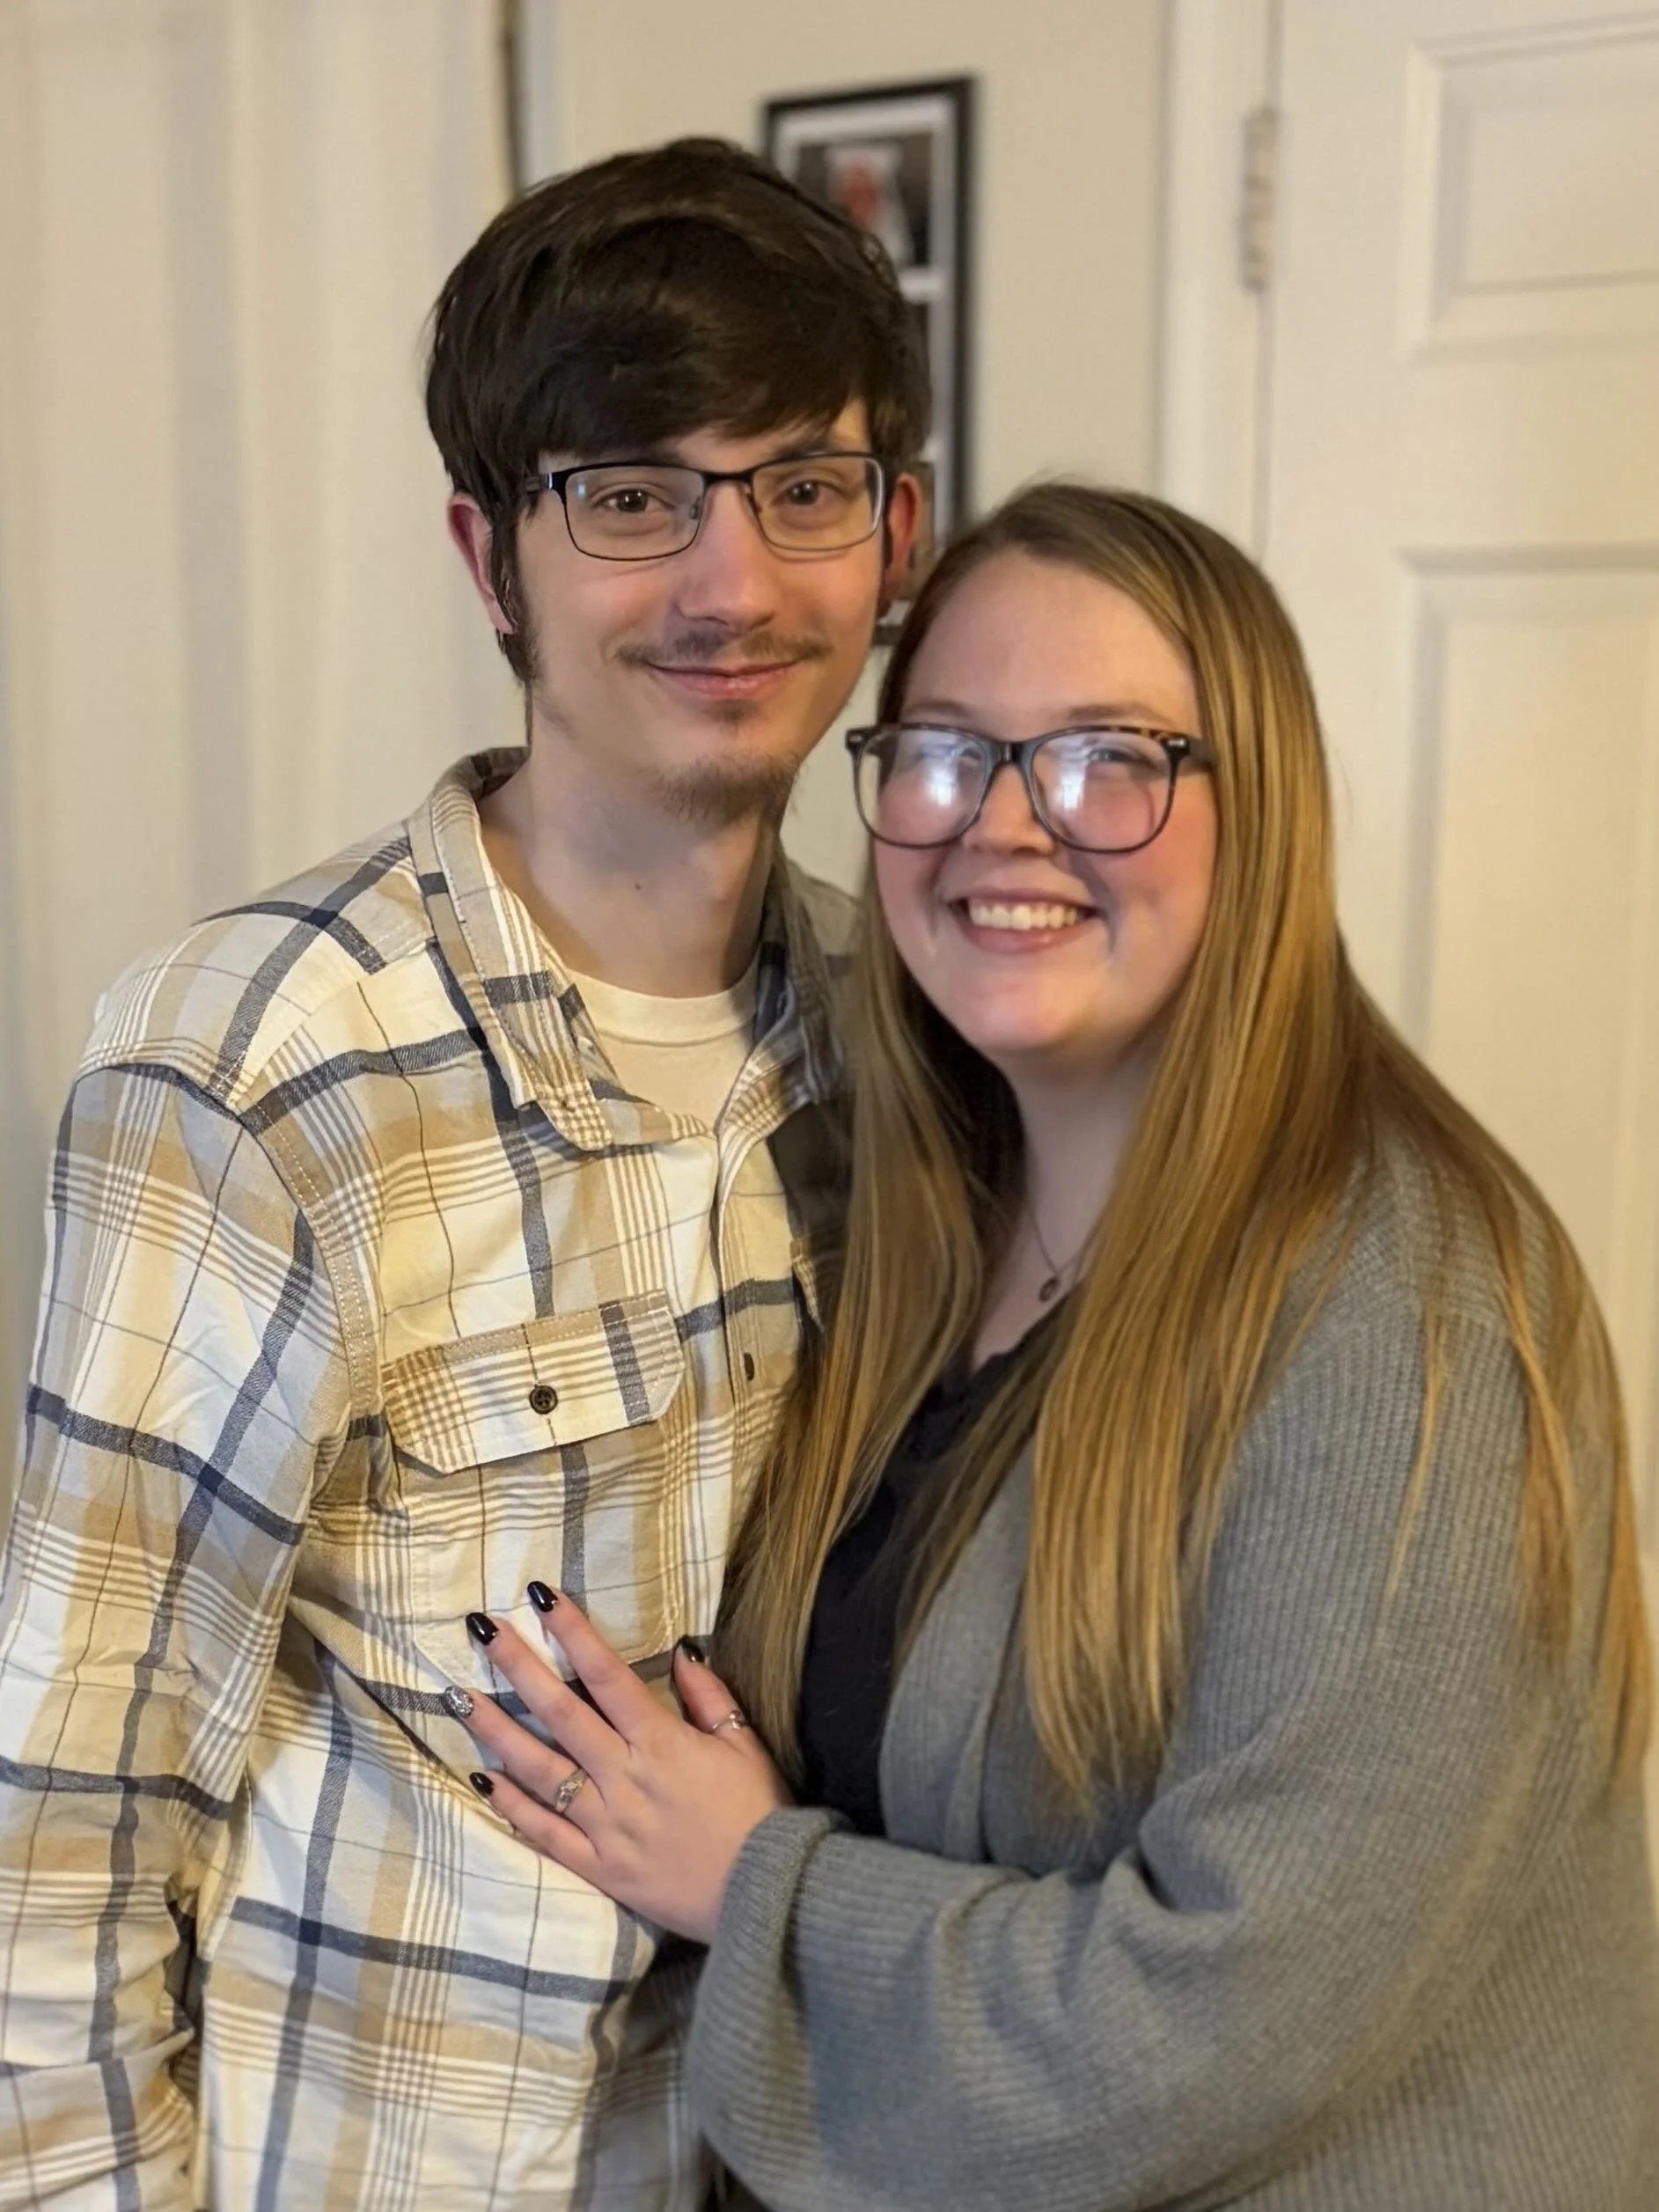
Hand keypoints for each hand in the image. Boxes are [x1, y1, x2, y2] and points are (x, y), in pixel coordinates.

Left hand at [457, 1592, 792, 1943]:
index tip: (542, 1597)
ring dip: (496, 1731)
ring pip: (540, 1770)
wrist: (765, 1896)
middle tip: (482, 1630)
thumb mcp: (745, 1745)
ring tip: (457, 1698)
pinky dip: (512, 1807)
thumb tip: (678, 1649)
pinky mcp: (598, 1867)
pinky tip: (482, 1779)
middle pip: (561, 1713)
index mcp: (661, 1742)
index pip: (607, 1675)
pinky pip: (545, 1833)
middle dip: (518, 1667)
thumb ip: (709, 1696)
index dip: (573, 1633)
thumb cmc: (760, 1814)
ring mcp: (605, 1825)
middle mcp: (623, 1777)